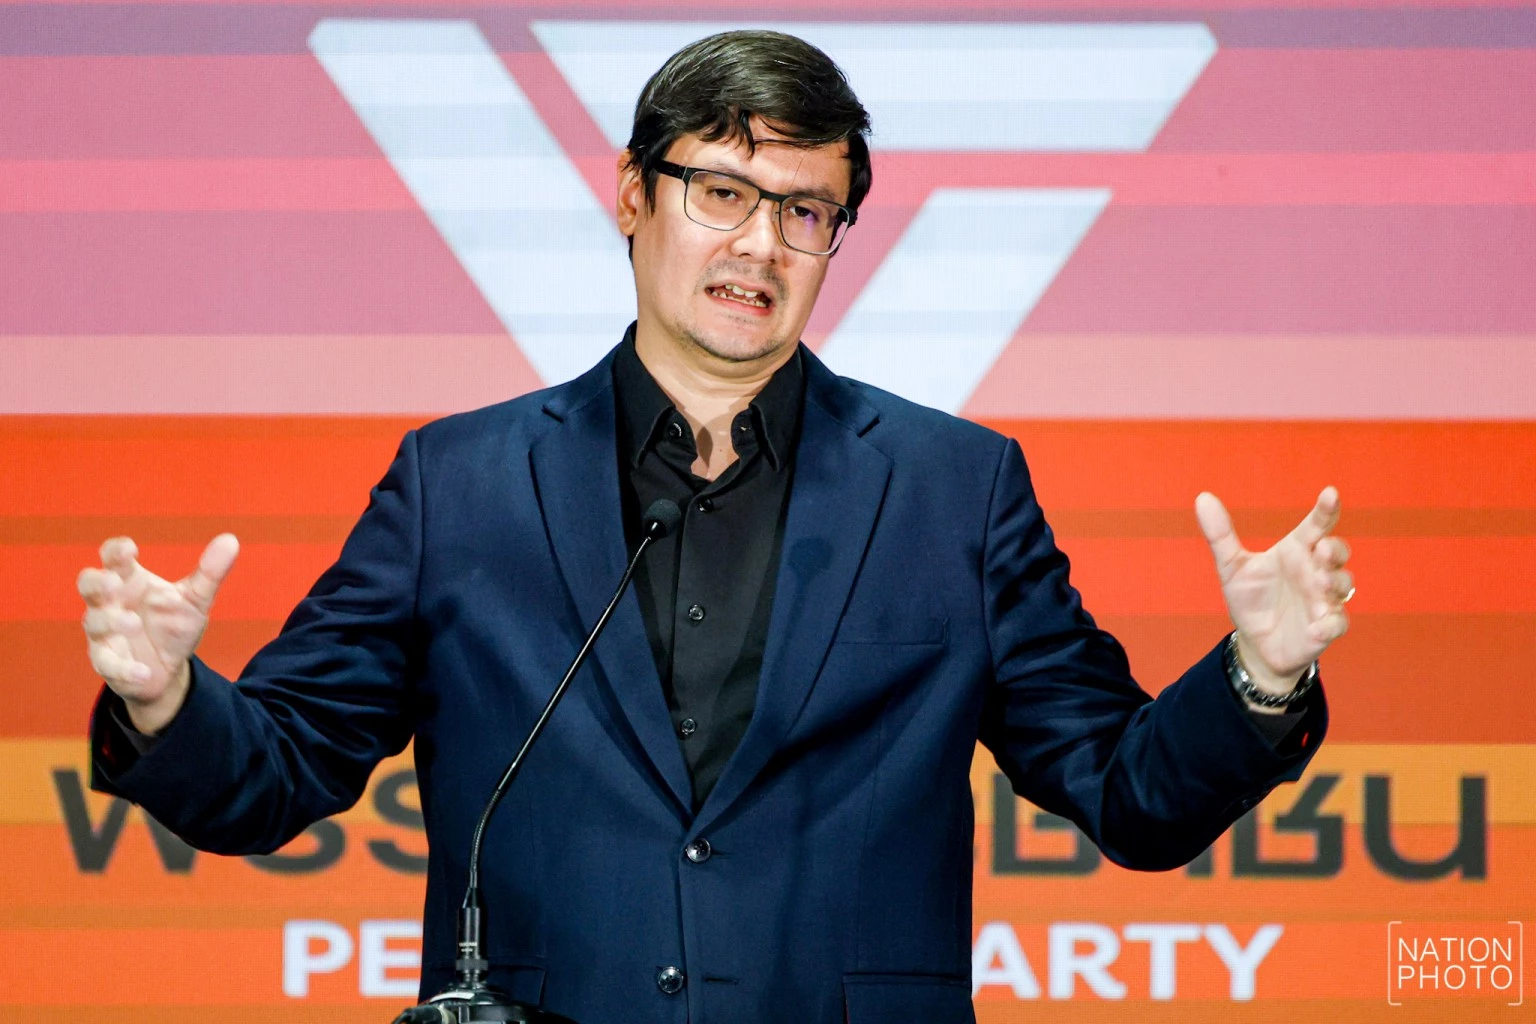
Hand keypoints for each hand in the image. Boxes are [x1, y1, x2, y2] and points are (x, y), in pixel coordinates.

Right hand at [78, 534, 239, 734]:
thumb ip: (209, 572)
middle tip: (114, 583)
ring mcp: (104, 632)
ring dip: (111, 622)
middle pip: (88, 584)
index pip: (113, 558)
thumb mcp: (195, 600)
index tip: (130, 549)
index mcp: (131, 581)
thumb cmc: (173, 625)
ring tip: (134, 623)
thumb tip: (231, 539)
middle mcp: (111, 603)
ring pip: (94, 622)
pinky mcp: (107, 662)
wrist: (169, 669)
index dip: (116, 551)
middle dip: (97, 582)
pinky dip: (124, 668)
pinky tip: (143, 672)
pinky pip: (106, 664)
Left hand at [1196, 488, 1351, 692]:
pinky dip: (1330, 623)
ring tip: (1319, 583)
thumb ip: (1220, 535)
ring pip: (1343, 584)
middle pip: (1337, 552)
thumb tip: (1202, 497)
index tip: (1330, 493)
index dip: (1325, 510)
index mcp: (1296, 551)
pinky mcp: (1326, 627)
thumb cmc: (1251, 599)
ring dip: (1334, 582)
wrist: (1255, 642)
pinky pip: (1337, 624)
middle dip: (1333, 550)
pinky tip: (1319, 625)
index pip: (1316, 526)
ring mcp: (1324, 599)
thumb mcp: (1232, 567)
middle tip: (1320, 550)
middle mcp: (1315, 571)